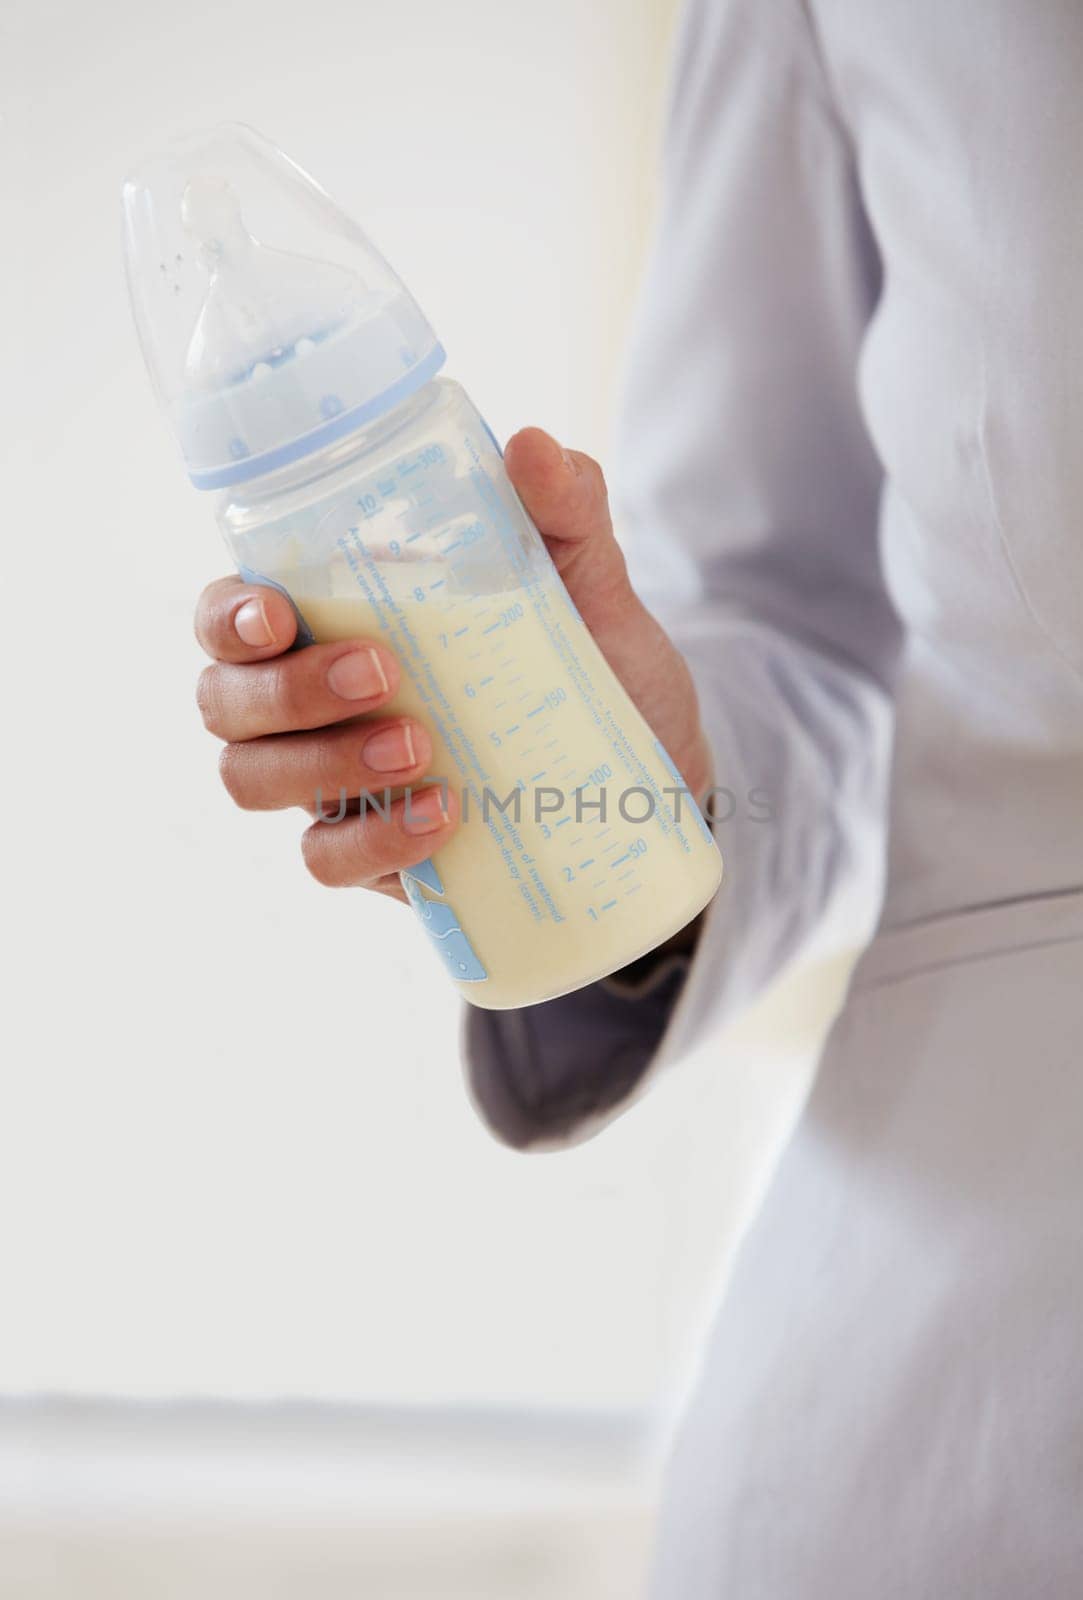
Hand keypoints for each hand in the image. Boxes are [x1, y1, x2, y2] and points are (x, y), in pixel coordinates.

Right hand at [193, 427, 711, 905]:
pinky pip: (326, 861)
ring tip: (421, 749)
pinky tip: (441, 816)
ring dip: (322, 766)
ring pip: (253, 781)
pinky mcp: (374, 852)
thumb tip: (532, 446)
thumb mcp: (589, 583)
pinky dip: (372, 840)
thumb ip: (564, 512)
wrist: (656, 769)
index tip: (276, 615)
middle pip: (225, 703)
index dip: (227, 617)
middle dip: (286, 691)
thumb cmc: (594, 661)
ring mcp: (335, 781)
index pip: (230, 614)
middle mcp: (311, 702)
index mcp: (333, 619)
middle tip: (385, 677)